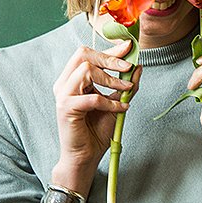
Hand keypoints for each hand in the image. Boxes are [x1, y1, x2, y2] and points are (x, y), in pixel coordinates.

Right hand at [53, 42, 137, 175]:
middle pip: (82, 54)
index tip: (129, 46)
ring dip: (111, 78)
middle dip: (109, 57)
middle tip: (128, 65)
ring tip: (126, 89)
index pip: (88, 54)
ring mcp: (63, 95)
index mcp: (73, 79)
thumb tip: (139, 66)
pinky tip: (121, 108)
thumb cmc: (97, 130)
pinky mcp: (66, 109)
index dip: (110, 48)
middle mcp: (65, 84)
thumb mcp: (117, 103)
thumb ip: (126, 85)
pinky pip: (92, 97)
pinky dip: (110, 102)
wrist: (86, 156)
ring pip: (85, 70)